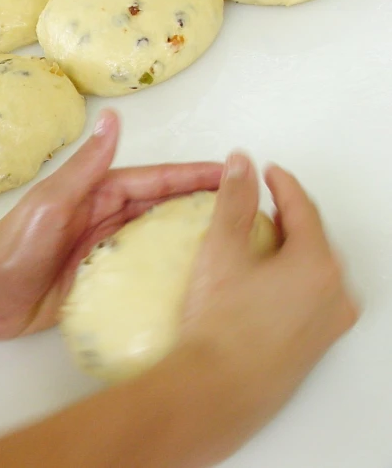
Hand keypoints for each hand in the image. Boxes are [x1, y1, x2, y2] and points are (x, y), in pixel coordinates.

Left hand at [0, 110, 223, 339]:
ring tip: (229, 241)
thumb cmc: (14, 246)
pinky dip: (164, 269)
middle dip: (199, 203)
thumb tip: (113, 118)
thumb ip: (86, 166)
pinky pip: (139, 271)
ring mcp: (102, 250)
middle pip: (160, 207)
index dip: (192, 175)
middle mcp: (103, 218)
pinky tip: (189, 278)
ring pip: (154, 238)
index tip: (231, 173)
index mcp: (96, 194)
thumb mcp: (53, 201)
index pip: (154, 181)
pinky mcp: (97, 280)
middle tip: (244, 209)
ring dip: (186, 236)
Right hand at [176, 153, 359, 463]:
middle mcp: (335, 293)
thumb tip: (241, 163)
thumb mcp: (222, 250)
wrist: (217, 389)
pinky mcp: (317, 343)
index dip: (282, 184)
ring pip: (314, 269)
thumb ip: (234, 200)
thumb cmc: (220, 324)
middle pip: (313, 238)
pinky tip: (262, 285)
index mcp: (319, 264)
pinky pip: (311, 296)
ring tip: (258, 245)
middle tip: (259, 208)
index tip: (267, 173)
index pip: (303, 208)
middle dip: (286, 218)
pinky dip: (292, 279)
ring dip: (289, 250)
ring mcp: (329, 322)